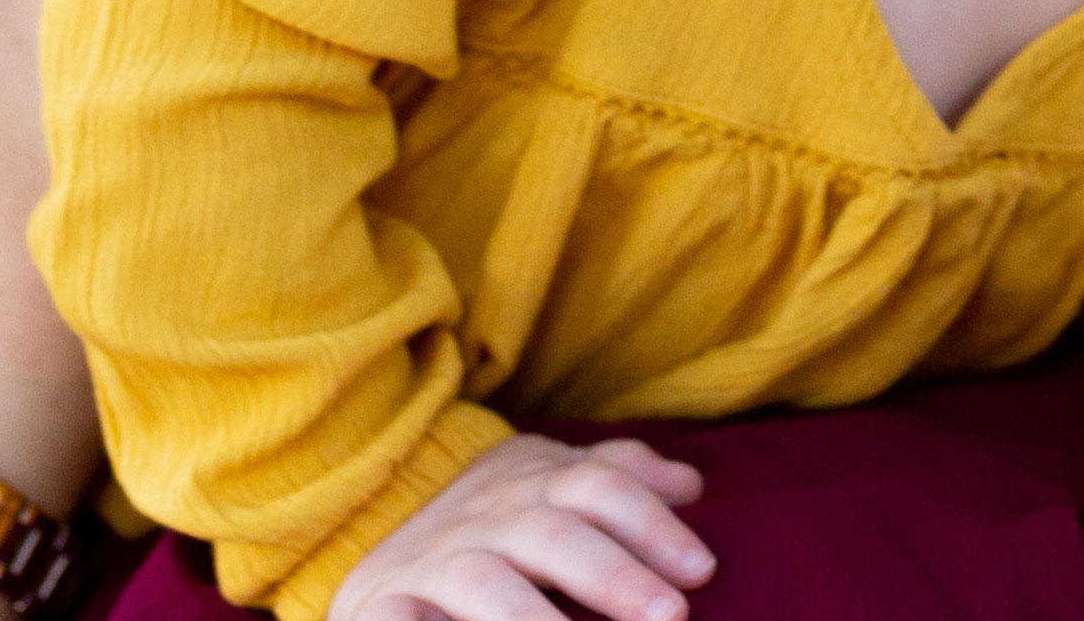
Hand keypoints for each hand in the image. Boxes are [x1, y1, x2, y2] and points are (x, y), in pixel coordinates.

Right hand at [322, 433, 713, 620]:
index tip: (701, 570)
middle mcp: (484, 517)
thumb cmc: (493, 530)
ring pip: (485, 585)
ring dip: (534, 619)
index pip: (599, 486)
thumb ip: (619, 478)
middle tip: (669, 616)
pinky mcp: (384, 607)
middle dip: (612, 575)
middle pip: (553, 536)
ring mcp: (432, 563)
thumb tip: (691, 486)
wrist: (381, 563)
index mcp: (531, 480)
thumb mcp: (549, 486)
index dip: (652, 524)